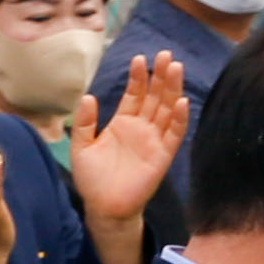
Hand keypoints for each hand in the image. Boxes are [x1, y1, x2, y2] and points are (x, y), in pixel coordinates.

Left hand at [68, 52, 188, 263]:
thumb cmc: (92, 179)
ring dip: (172, 89)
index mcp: (123, 123)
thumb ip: (84, 122)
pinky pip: (174, 134)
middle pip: (155, 96)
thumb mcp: (81, 147)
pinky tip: (181, 101)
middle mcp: (142, 128)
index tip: (139, 58)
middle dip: (160, 76)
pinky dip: (179, 119)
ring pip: (167, 109)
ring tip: (175, 68)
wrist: (103, 208)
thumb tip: (87, 96)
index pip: (134, 94)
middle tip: (166, 55)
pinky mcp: (163, 155)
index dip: (138, 77)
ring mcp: (154, 140)